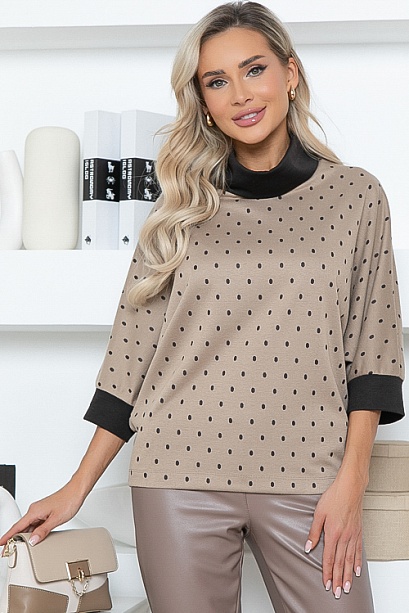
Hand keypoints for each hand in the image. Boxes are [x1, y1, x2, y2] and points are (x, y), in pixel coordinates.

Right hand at [0, 481, 84, 549]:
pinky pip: (35, 523)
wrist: (76, 491)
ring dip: (25, 536)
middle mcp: (35, 510)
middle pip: (21, 527)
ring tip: (21, 546)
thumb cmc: (68, 501)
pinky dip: (33, 531)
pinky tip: (35, 537)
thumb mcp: (56, 519)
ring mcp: (40, 510)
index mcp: (34, 511)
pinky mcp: (45, 511)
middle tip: (9, 550)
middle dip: (14, 539)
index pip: (17, 527)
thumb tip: (33, 540)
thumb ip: (43, 531)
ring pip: (29, 526)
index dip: (7, 537)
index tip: (0, 544)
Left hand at [304, 473, 364, 598]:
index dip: (327, 572)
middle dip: (338, 579)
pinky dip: (357, 562)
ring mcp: (353, 535)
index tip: (326, 583)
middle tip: (337, 592)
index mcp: (333, 533)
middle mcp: (345, 537)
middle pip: (341, 563)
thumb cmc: (334, 497)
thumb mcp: (319, 513)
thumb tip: (308, 546)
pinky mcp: (358, 532)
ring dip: (348, 575)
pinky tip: (356, 570)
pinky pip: (358, 551)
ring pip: (350, 560)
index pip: (329, 558)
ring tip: (346, 587)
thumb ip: (314, 531)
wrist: (350, 488)